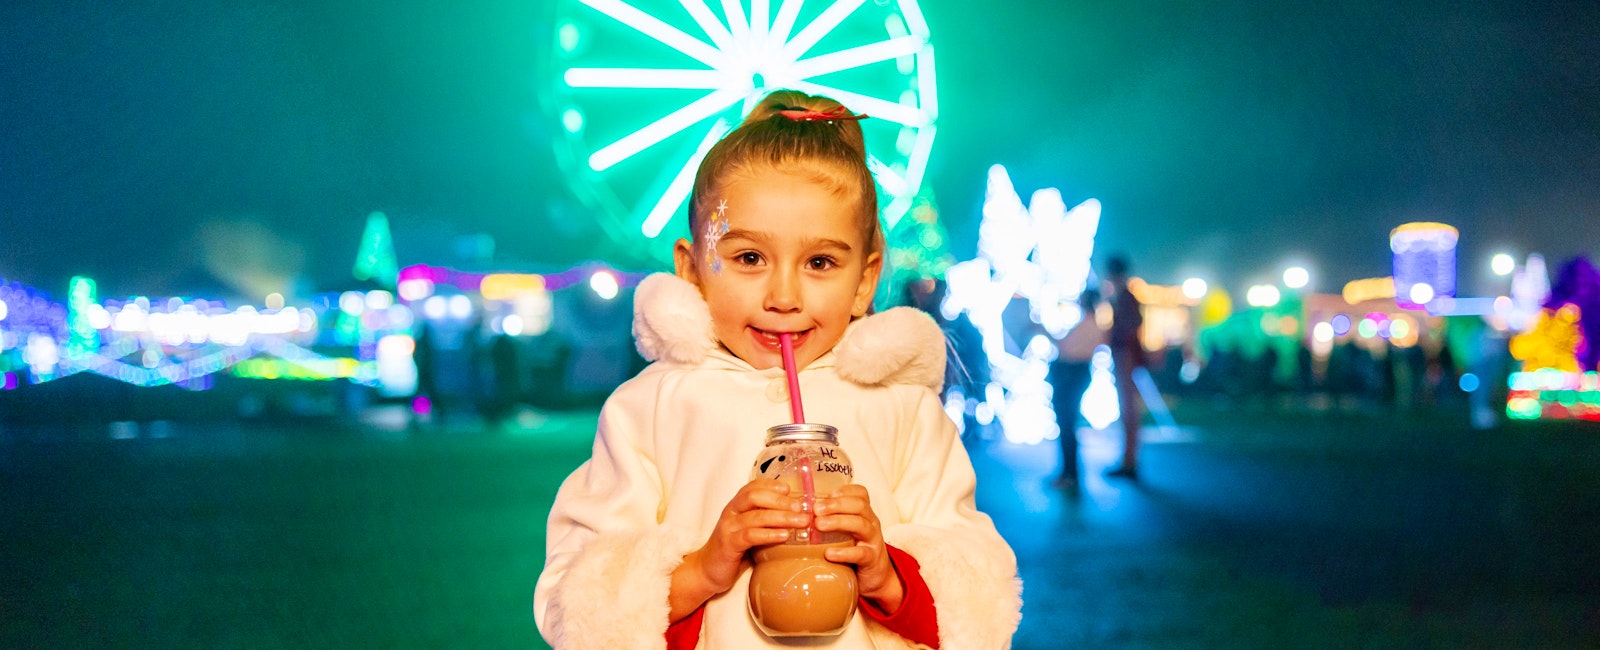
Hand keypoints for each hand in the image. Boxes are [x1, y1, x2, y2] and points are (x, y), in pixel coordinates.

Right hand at [677, 480, 805, 600]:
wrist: (708, 570)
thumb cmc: (733, 549)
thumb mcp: (749, 530)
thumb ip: (764, 520)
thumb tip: (795, 515)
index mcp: (736, 505)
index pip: (753, 486)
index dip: (772, 485)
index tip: (790, 489)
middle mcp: (731, 512)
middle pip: (755, 496)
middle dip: (780, 500)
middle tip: (800, 507)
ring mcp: (728, 527)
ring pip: (756, 516)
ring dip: (781, 517)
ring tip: (800, 521)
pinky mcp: (729, 544)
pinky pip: (750, 535)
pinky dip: (769, 534)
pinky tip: (784, 536)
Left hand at [813, 484, 903, 610]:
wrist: (876, 577)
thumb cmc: (855, 550)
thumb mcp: (846, 532)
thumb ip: (831, 521)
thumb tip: (800, 513)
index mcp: (864, 513)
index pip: (860, 493)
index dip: (844, 491)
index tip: (827, 494)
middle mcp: (871, 523)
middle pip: (859, 505)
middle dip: (836, 504)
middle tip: (816, 510)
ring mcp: (873, 540)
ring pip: (860, 525)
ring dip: (838, 522)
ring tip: (819, 525)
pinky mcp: (871, 559)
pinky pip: (860, 553)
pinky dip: (844, 552)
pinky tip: (828, 553)